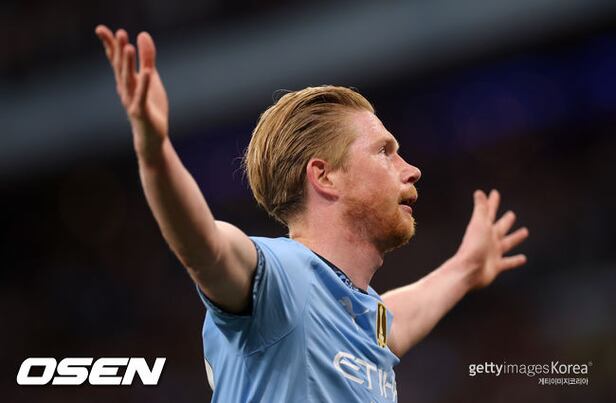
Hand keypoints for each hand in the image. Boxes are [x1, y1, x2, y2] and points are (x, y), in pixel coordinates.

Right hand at [95, 25, 168, 155]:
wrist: (152, 137)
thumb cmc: (150, 107)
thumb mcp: (151, 79)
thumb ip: (147, 58)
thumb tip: (143, 34)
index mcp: (126, 81)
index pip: (115, 60)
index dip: (110, 45)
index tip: (100, 29)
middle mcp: (125, 89)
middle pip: (120, 67)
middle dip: (119, 50)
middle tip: (119, 32)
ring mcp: (131, 101)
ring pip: (128, 80)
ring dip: (128, 64)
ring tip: (128, 47)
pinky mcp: (141, 111)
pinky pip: (142, 96)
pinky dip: (143, 84)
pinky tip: (146, 72)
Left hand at [456, 189, 528, 288]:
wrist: (468, 270)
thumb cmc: (473, 247)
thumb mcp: (479, 225)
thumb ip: (480, 209)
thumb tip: (479, 192)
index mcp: (484, 228)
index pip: (489, 212)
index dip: (492, 202)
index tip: (494, 192)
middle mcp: (488, 240)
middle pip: (500, 228)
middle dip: (505, 221)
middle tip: (511, 214)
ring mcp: (492, 253)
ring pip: (507, 243)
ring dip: (515, 238)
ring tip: (524, 232)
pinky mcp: (496, 266)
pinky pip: (508, 262)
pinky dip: (515, 261)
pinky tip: (523, 258)